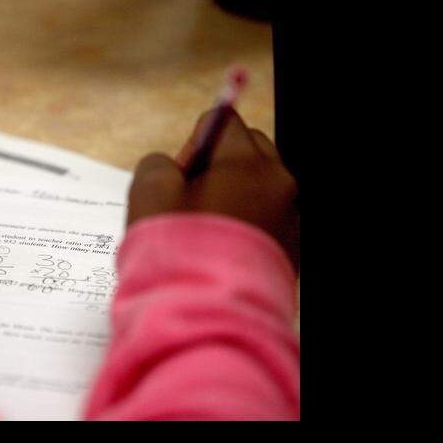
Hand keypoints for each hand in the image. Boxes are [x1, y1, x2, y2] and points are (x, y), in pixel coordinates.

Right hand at [128, 109, 299, 268]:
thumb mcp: (148, 196)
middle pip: (250, 150)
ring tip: (210, 232)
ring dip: (237, 196)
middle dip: (220, 165)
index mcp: (247, 163)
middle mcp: (279, 184)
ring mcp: (292, 219)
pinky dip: (250, 226)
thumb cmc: (179, 256)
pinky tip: (226, 253)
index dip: (192, 146)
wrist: (210, 319)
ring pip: (262, 187)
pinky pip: (271, 220)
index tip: (179, 181)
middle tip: (193, 203)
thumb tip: (171, 168)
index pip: (221, 123)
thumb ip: (156, 165)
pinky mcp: (294, 250)